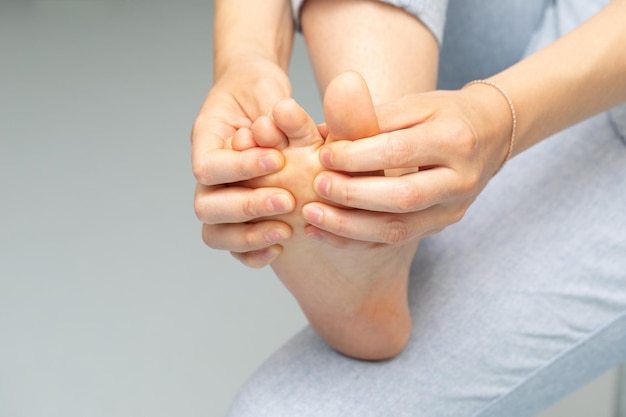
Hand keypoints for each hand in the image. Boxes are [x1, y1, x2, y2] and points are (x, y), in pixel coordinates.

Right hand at [192, 59, 296, 266]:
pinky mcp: (238, 216)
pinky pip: (233, 245)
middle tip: (287, 200)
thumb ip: (274, 107)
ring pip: (215, 233)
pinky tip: (281, 246)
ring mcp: (220, 197)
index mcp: (206, 140)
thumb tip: (283, 117)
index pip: (207, 167)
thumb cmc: (259, 91)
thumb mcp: (267, 89)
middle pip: (206, 206)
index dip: (240, 168)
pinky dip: (253, 252)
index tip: (277, 160)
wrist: (257, 97)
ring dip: (249, 236)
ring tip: (287, 230)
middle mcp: (208, 174)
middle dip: (247, 207)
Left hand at [302, 86, 512, 244]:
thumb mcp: (416, 104)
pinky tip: (325, 233)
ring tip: (311, 217)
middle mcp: (459, 181)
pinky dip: (356, 240)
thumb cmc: (447, 114)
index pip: (400, 152)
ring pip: (398, 230)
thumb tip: (323, 130)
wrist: (492, 135)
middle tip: (316, 186)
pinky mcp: (440, 226)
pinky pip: (395, 242)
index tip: (323, 154)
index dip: (358, 156)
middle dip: (352, 195)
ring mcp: (452, 210)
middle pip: (402, 198)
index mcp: (455, 140)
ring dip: (349, 228)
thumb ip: (373, 116)